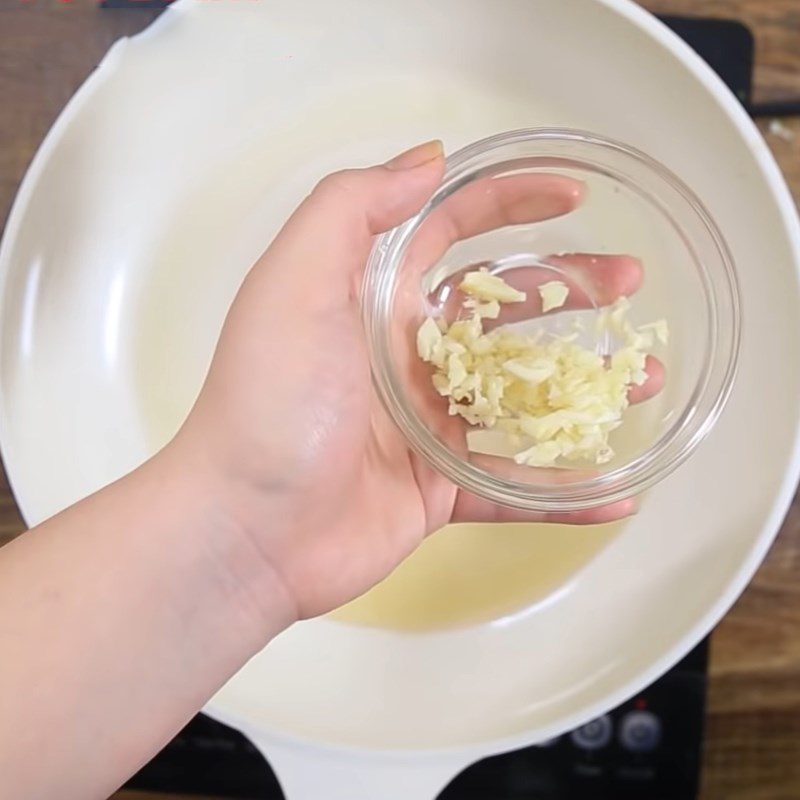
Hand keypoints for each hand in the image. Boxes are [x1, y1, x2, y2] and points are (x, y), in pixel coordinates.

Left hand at [177, 140, 661, 619]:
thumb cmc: (269, 402)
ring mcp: (426, 425)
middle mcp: (406, 357)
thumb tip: (426, 159)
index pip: (452, 231)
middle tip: (632, 286)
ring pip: (522, 399)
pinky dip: (563, 495)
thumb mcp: (295, 283)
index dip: (510, 202)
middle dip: (569, 289)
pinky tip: (618, 497)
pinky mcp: (437, 489)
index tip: (574, 195)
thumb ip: (350, 209)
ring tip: (645, 379)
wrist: (246, 527)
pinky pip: (512, 488)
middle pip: (504, 310)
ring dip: (585, 389)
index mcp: (376, 302)